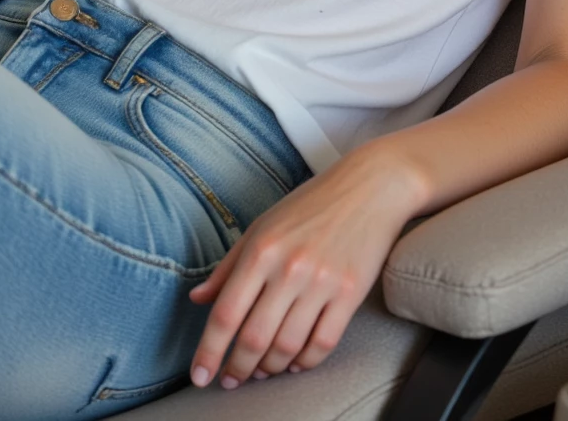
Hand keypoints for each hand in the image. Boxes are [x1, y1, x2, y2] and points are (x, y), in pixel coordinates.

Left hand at [186, 141, 422, 388]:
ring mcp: (322, 282)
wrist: (370, 187)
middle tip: (230, 380)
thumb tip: (198, 299)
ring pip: (287, 347)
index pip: (226, 313)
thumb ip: (229, 265)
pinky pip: (322, 344)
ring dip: (269, 369)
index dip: (209, 351)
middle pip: (255, 338)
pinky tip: (293, 363)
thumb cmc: (311, 204)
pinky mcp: (351, 294)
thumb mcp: (263, 225)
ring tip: (260, 372)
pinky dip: (304, 362)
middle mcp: (289, 267)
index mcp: (262, 248)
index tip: (200, 376)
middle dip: (237, 368)